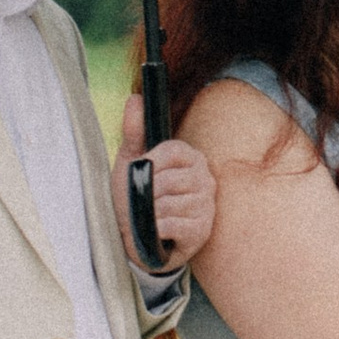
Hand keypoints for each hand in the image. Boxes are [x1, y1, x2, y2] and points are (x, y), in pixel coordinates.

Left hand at [117, 100, 216, 266]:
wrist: (135, 239)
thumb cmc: (135, 199)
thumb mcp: (131, 163)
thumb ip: (134, 131)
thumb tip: (135, 98)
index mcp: (191, 158)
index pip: (172, 150)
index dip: (150, 163)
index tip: (142, 173)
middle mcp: (205, 179)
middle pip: (169, 179)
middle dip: (148, 193)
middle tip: (144, 201)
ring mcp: (206, 206)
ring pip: (168, 204)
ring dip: (150, 214)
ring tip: (149, 218)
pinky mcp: (202, 230)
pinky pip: (172, 224)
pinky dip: (156, 229)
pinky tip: (157, 232)